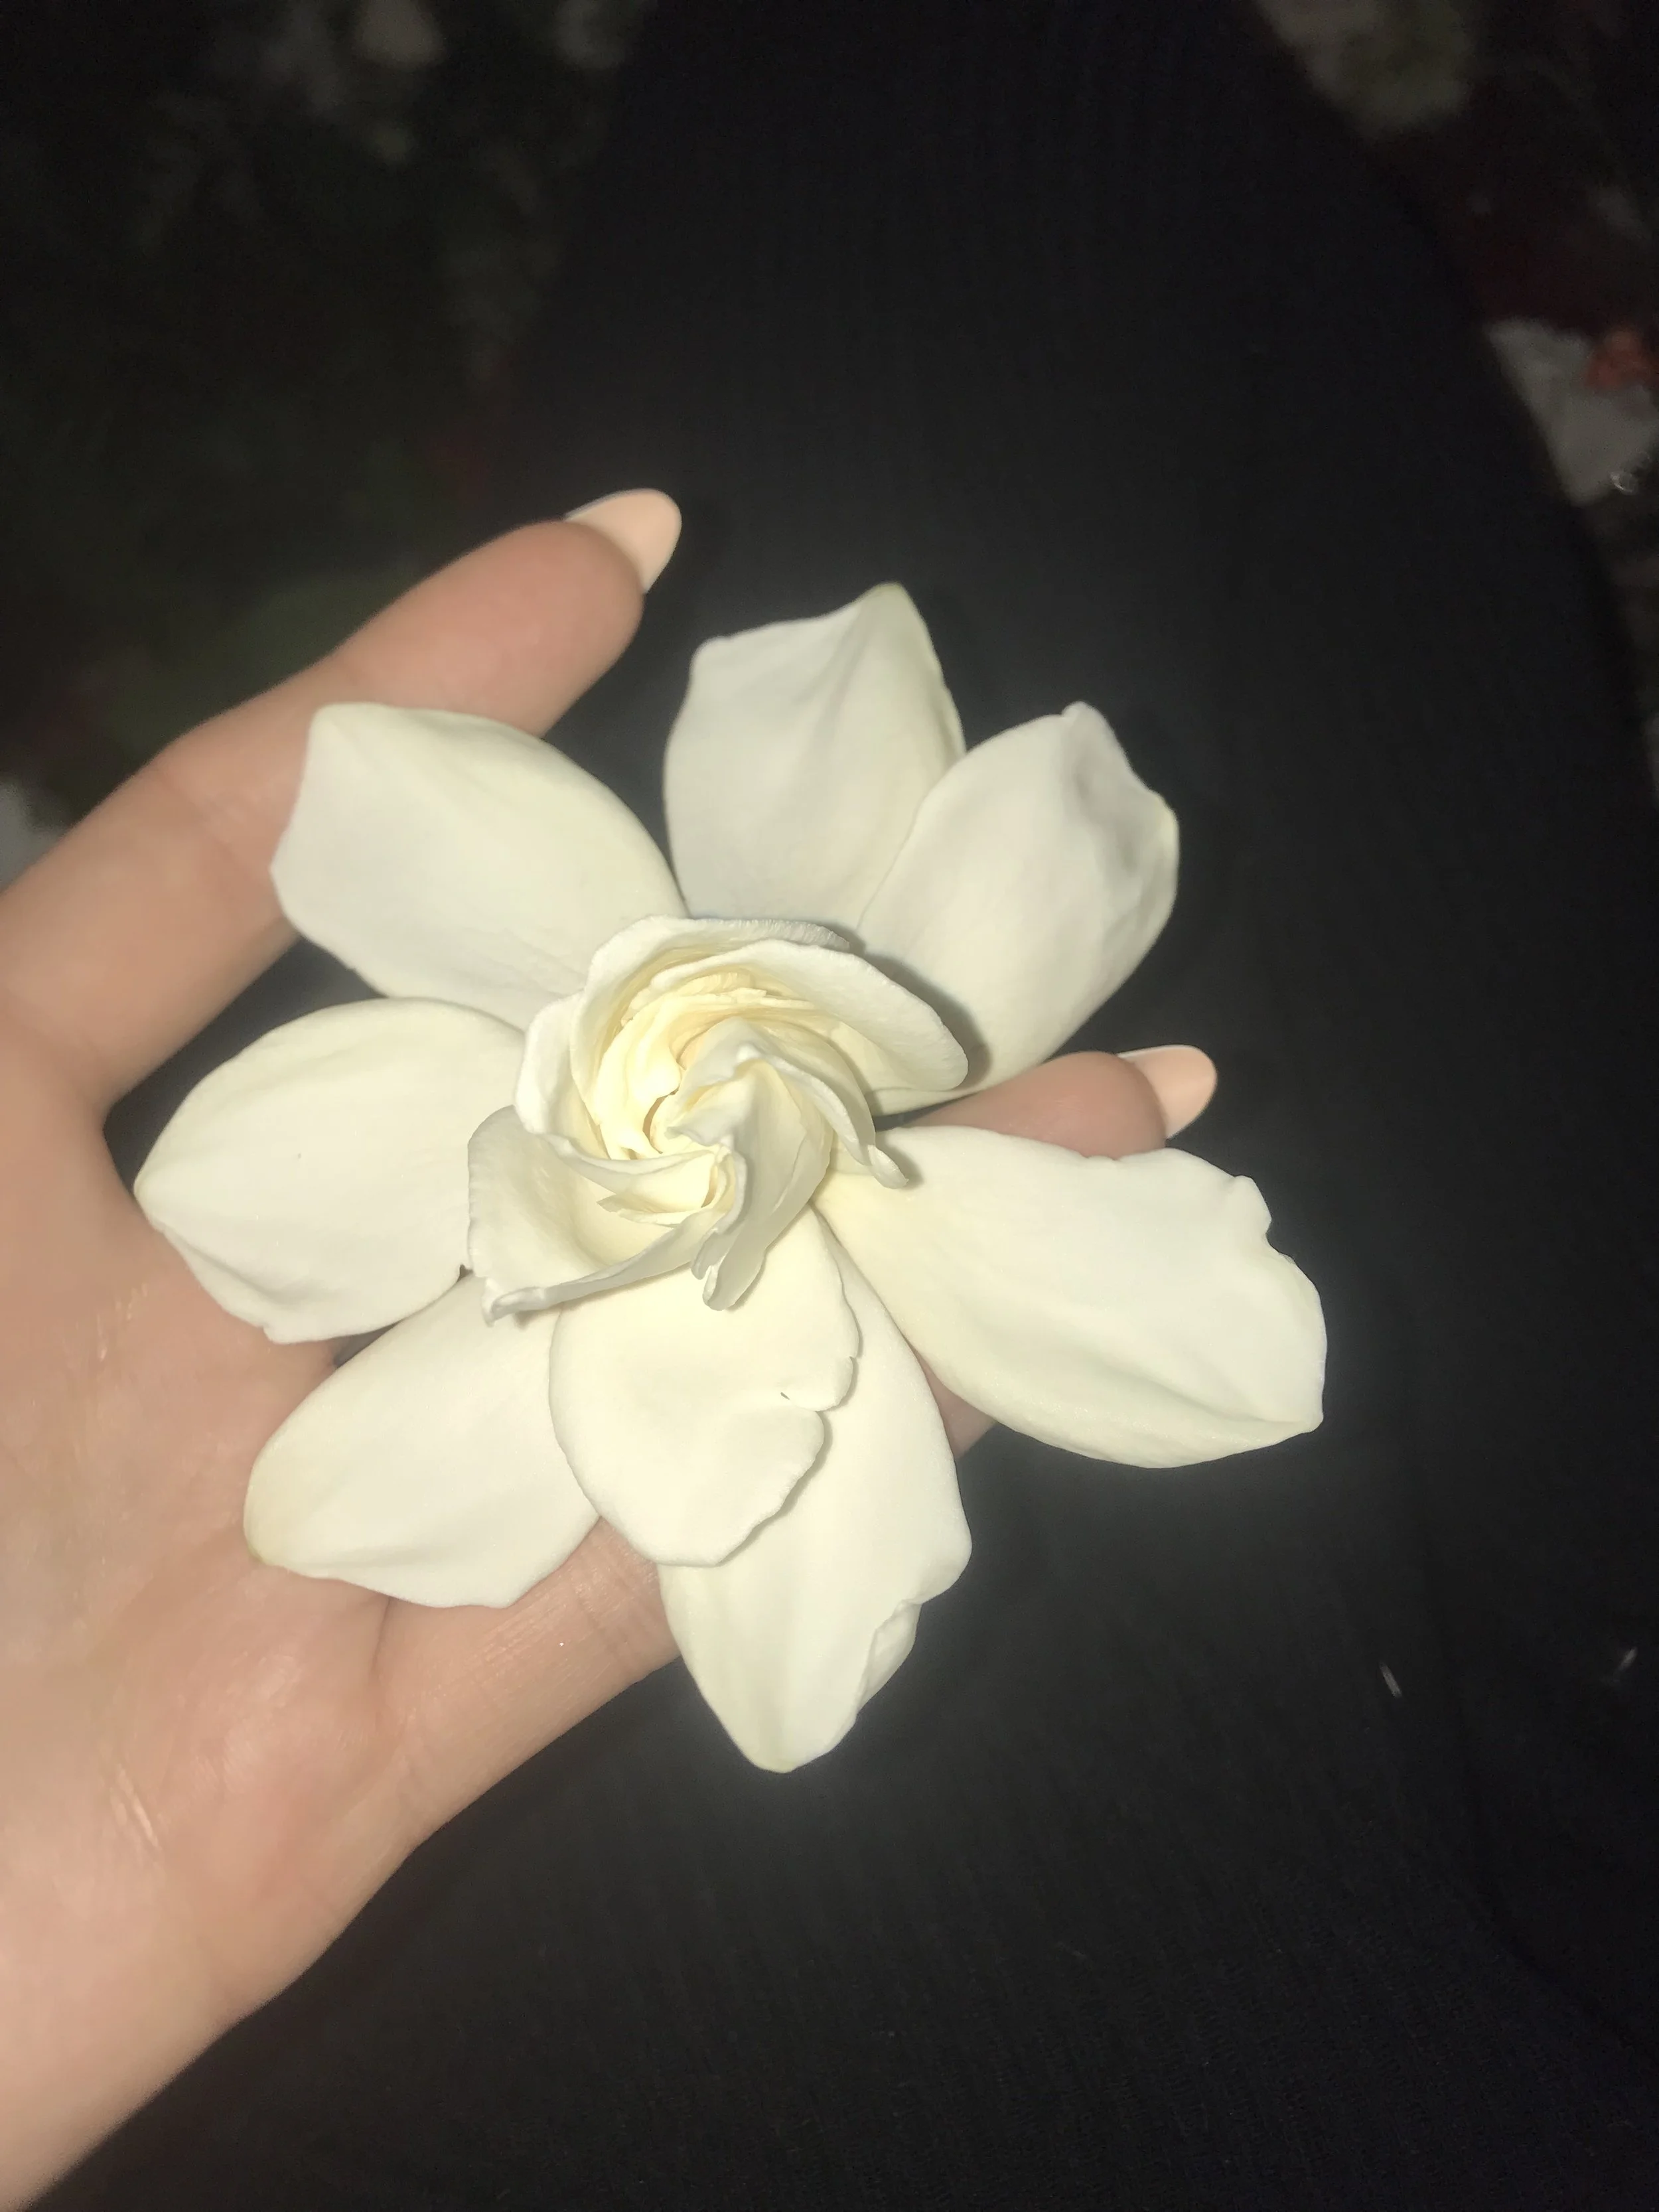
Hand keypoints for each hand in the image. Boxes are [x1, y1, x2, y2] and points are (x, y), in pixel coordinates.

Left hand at [0, 517, 1193, 2205]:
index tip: (636, 548)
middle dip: (784, 994)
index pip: (341, 905)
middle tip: (979, 872)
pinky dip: (841, 1465)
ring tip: (1105, 1103)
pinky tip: (1007, 1346)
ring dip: (896, 1222)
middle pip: (584, 1128)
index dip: (467, 707)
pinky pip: (657, 1579)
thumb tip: (315, 726)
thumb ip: (119, 921)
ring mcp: (386, 1518)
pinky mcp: (422, 1726)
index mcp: (164, 1176)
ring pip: (674, 1342)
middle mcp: (300, 1317)